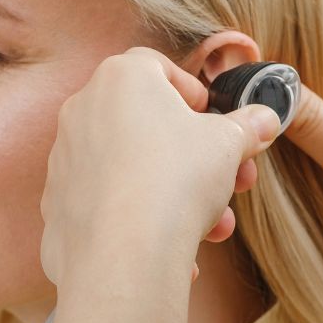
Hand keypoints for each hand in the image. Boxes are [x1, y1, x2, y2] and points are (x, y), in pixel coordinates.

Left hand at [40, 48, 280, 286]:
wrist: (123, 254)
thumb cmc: (175, 181)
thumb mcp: (229, 145)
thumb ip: (247, 127)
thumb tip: (265, 119)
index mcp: (120, 78)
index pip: (159, 67)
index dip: (194, 93)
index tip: (216, 122)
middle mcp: (82, 110)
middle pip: (149, 125)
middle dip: (197, 156)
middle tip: (234, 181)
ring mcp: (65, 157)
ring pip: (132, 168)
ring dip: (176, 192)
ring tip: (214, 225)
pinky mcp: (57, 203)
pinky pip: (110, 203)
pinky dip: (140, 218)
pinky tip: (174, 248)